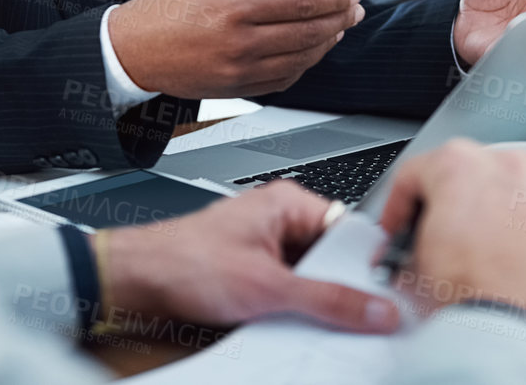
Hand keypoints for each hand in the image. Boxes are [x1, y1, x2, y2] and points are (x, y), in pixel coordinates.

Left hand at [100, 181, 399, 333]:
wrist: (136, 280)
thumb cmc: (184, 261)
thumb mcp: (269, 287)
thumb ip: (328, 300)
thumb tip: (375, 308)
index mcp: (288, 203)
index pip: (350, 230)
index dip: (369, 265)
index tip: (388, 296)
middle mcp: (278, 219)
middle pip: (332, 258)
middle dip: (342, 288)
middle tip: (358, 317)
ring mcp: (265, 247)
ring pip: (311, 278)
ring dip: (315, 302)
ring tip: (317, 320)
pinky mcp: (253, 273)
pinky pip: (289, 291)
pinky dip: (295, 309)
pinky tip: (294, 324)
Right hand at [107, 0, 363, 96]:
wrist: (130, 52)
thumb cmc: (161, 11)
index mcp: (234, 9)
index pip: (301, 3)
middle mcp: (241, 43)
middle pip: (308, 33)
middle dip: (339, 19)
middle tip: (354, 9)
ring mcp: (239, 71)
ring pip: (301, 60)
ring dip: (325, 44)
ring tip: (337, 28)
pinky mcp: (236, 90)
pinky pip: (283, 81)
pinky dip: (303, 66)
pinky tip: (310, 52)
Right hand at [377, 140, 525, 338]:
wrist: (517, 338)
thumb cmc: (471, 299)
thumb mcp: (413, 263)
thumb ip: (409, 241)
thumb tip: (413, 253)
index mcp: (461, 163)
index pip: (414, 174)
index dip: (398, 207)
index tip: (399, 228)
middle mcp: (509, 167)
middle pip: (469, 174)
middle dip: (452, 205)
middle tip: (439, 240)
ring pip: (512, 192)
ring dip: (495, 214)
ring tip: (481, 253)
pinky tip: (517, 264)